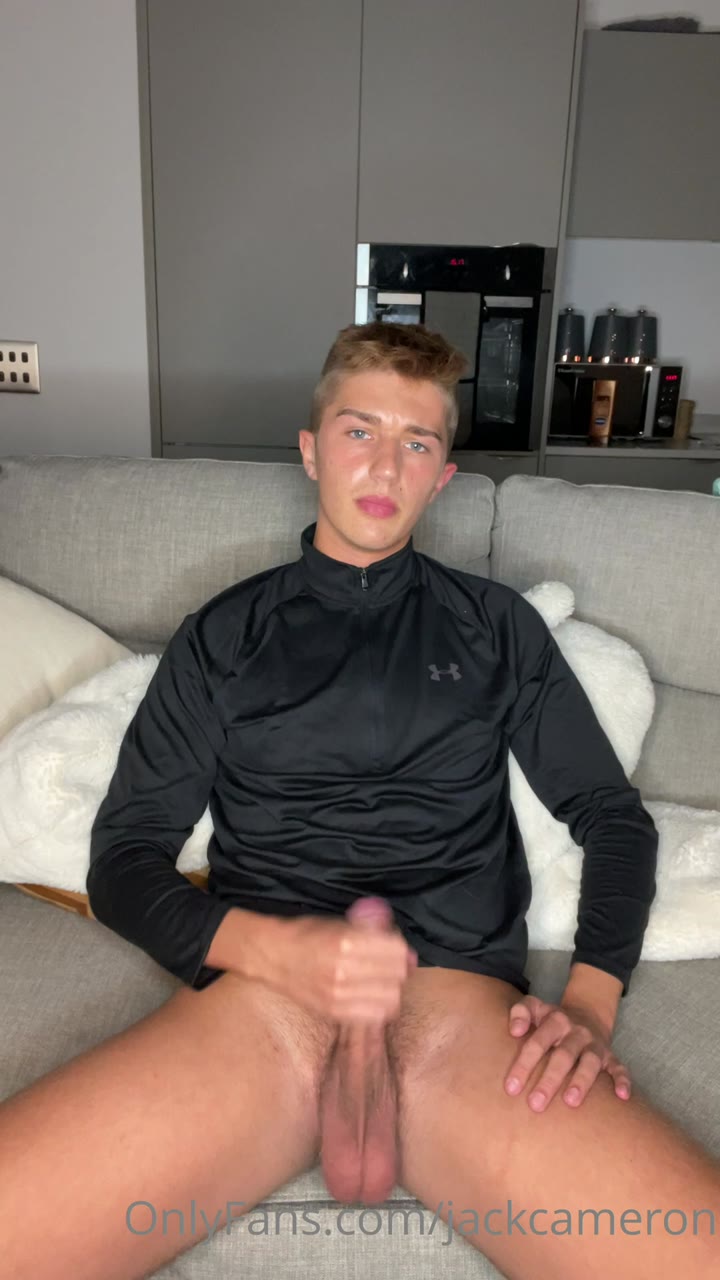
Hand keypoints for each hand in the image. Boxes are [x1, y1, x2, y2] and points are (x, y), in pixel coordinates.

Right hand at [254, 909, 417, 1024]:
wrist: (273, 955)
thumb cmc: (307, 934)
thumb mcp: (340, 923)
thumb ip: (372, 933)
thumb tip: (406, 951)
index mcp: (346, 942)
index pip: (395, 950)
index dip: (400, 947)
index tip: (395, 946)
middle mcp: (344, 971)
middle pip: (396, 974)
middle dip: (399, 966)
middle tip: (390, 963)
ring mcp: (338, 995)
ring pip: (390, 997)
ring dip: (392, 987)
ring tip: (383, 980)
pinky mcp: (334, 1012)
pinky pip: (374, 1015)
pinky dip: (381, 1006)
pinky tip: (374, 996)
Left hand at [503, 995, 631, 1110]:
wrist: (586, 1013)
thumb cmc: (551, 1020)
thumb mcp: (535, 1008)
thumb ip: (520, 1012)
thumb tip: (514, 1030)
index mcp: (555, 1020)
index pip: (537, 1043)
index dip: (524, 1065)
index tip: (511, 1088)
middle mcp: (576, 1032)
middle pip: (563, 1056)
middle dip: (549, 1080)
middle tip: (535, 1104)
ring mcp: (595, 1044)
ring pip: (590, 1063)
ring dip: (581, 1081)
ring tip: (570, 1102)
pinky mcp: (610, 1056)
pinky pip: (619, 1067)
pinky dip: (623, 1080)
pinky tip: (622, 1096)